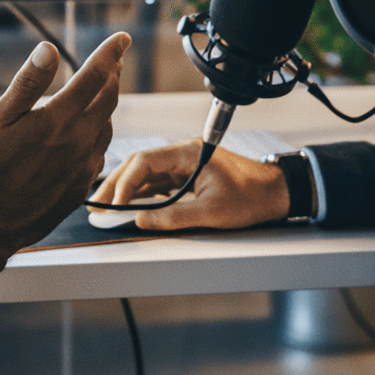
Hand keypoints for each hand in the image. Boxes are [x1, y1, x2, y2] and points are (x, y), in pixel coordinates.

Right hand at [0, 34, 128, 270]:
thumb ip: (28, 83)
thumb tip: (48, 50)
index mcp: (60, 119)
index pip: (96, 76)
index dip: (110, 53)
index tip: (122, 39)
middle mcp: (80, 141)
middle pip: (109, 100)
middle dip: (113, 76)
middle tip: (113, 63)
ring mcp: (84, 165)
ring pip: (108, 126)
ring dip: (107, 106)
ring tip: (100, 94)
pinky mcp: (82, 185)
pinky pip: (99, 152)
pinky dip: (99, 134)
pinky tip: (88, 134)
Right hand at [90, 139, 290, 229]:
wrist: (278, 192)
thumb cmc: (251, 197)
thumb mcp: (211, 212)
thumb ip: (173, 217)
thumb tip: (141, 221)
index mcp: (187, 154)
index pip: (144, 162)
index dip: (124, 183)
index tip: (113, 204)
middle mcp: (183, 155)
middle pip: (139, 166)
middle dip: (116, 186)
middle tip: (97, 206)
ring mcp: (185, 166)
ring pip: (146, 175)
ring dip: (126, 191)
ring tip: (106, 209)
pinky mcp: (188, 177)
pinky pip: (158, 184)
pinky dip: (141, 195)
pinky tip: (128, 207)